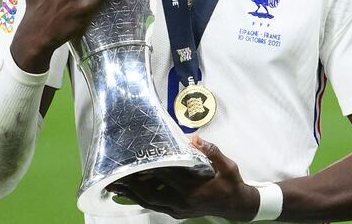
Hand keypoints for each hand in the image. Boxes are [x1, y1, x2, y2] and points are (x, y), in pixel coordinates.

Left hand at [108, 137, 259, 220]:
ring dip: (132, 194)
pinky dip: (142, 199)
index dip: (150, 168)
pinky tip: (133, 193)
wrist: (236, 205)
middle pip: (150, 193)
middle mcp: (182, 202)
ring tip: (116, 186)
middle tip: (115, 176)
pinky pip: (155, 206)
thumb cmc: (231, 184)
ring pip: (150, 202)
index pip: (166, 177)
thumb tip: (194, 139)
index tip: (135, 160)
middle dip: (132, 185)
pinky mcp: (177, 213)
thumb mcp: (227, 165)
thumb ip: (211, 152)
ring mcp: (178, 209)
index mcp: (192, 189)